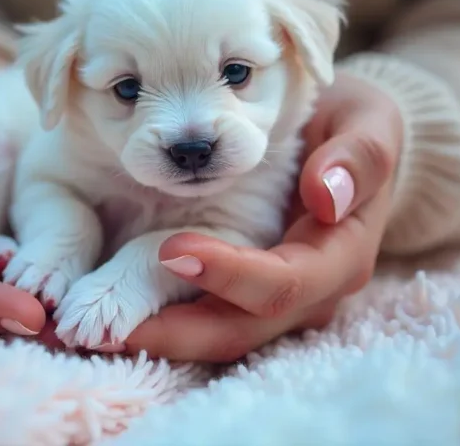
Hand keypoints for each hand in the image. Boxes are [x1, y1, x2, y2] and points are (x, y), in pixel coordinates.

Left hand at [124, 72, 402, 361]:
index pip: (283, 284)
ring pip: (214, 335)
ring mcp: (275, 300)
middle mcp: (308, 293)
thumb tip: (325, 196)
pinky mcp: (244, 292)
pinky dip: (158, 319)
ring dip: (156, 336)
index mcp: (339, 257)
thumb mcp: (369, 124)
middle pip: (238, 331)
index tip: (171, 249)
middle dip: (173, 332)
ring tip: (90, 330)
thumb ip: (358, 155)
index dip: (230, 275)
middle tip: (102, 327)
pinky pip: (202, 315)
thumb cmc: (351, 128)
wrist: (345, 146)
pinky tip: (111, 314)